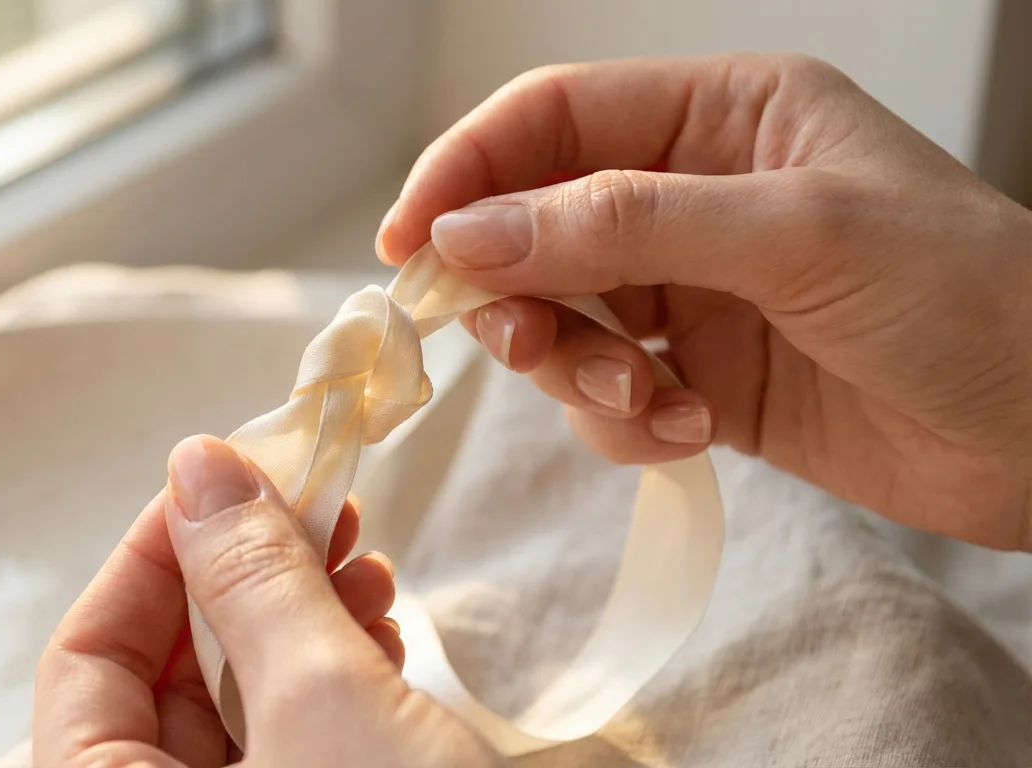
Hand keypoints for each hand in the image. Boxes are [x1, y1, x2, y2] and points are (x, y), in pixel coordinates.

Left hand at [33, 436, 501, 766]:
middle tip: (309, 503)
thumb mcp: (327, 707)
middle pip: (165, 677)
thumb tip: (197, 468)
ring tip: (364, 561)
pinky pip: (296, 736)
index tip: (219, 480)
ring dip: (298, 612)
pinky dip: (334, 669)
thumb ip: (253, 581)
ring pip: (240, 701)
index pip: (83, 663)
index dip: (148, 558)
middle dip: (243, 576)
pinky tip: (380, 627)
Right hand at [377, 53, 1031, 551]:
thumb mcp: (793, 234)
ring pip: (563, 318)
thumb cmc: (966, 298)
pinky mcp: (703, 376)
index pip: (553, 119)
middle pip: (537, 224)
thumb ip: (621, 225)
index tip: (410, 242)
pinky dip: (628, 422)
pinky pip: (610, 394)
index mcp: (721, 117)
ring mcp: (695, 291)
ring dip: (576, 369)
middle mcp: (696, 196)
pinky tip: (694, 430)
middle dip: (518, 290)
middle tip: (521, 341)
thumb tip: (471, 233)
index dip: (467, 170)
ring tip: (647, 400)